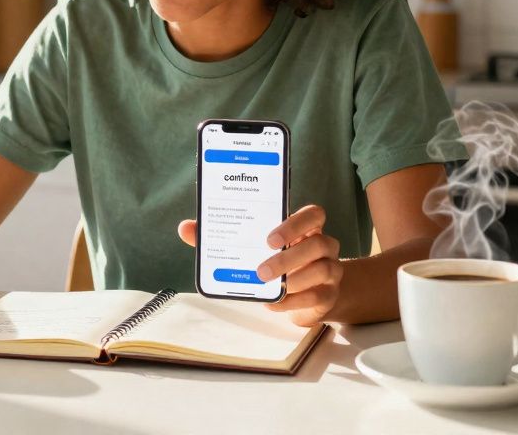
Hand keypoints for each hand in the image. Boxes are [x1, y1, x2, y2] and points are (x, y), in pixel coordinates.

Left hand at [177, 204, 342, 325]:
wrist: (306, 295)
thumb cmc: (274, 262)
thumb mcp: (252, 248)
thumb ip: (222, 236)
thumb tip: (186, 228)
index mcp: (306, 227)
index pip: (314, 214)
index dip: (296, 223)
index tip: (271, 237)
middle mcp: (323, 245)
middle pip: (320, 243)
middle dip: (289, 257)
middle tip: (262, 270)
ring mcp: (331, 270)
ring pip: (323, 270)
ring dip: (293, 280)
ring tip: (267, 286)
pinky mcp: (329, 295)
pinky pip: (317, 296)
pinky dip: (293, 301)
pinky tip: (272, 303)